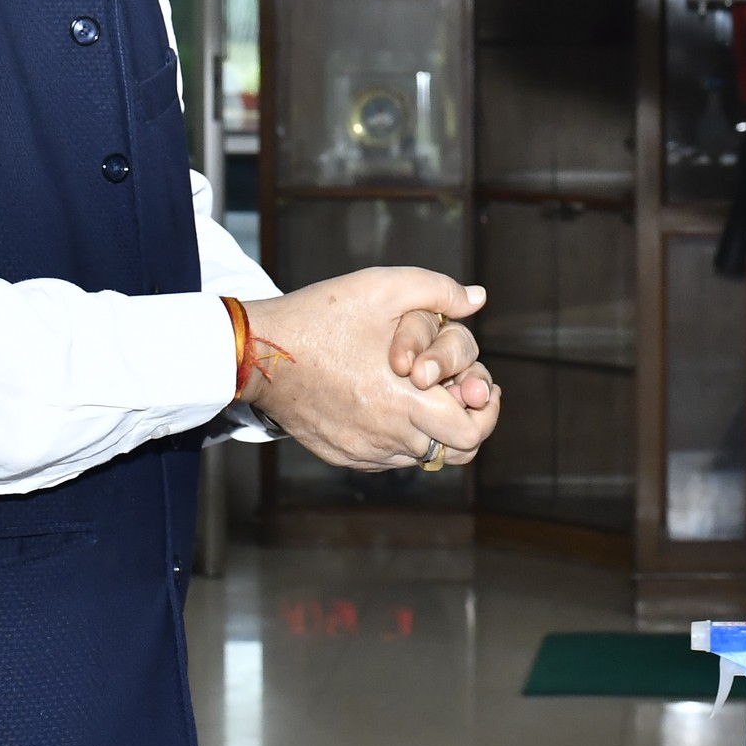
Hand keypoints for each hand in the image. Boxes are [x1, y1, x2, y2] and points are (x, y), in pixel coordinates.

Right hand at [240, 269, 500, 469]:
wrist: (260, 352)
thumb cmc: (322, 316)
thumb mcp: (382, 288)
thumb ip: (438, 291)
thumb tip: (477, 299)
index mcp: (405, 403)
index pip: (471, 434)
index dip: (486, 411)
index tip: (480, 386)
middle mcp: (387, 437)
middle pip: (453, 452)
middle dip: (467, 419)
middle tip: (460, 389)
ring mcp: (363, 451)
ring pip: (421, 455)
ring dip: (433, 427)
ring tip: (423, 390)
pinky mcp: (343, 455)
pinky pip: (389, 458)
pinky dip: (401, 435)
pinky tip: (391, 401)